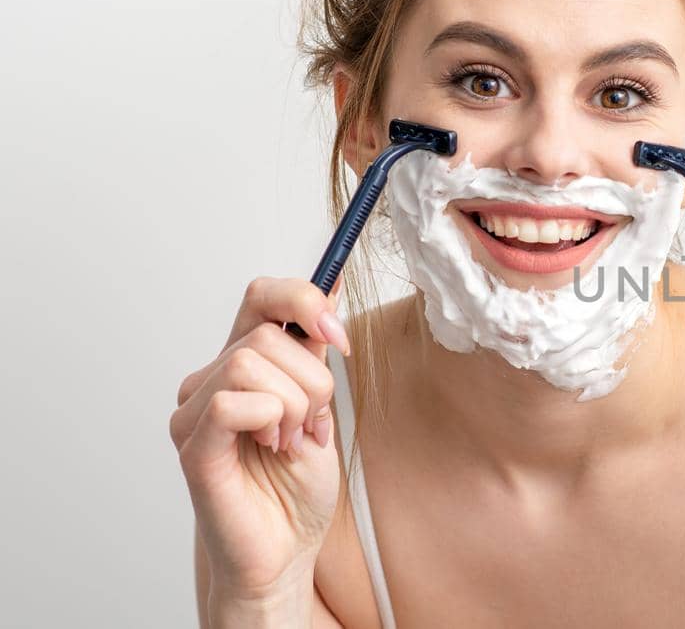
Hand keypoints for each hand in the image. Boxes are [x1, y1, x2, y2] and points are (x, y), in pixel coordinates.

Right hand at [169, 277, 349, 619]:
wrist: (286, 550)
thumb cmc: (298, 487)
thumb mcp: (322, 407)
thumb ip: (316, 353)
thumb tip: (331, 289)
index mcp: (246, 362)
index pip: (263, 295)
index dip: (305, 300)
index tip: (339, 336)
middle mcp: (212, 379)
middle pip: (267, 335)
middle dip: (314, 380)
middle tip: (314, 425)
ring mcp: (195, 411)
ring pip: (251, 363)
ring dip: (295, 405)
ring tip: (292, 442)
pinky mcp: (192, 445)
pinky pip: (229, 402)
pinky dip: (269, 420)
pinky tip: (273, 448)